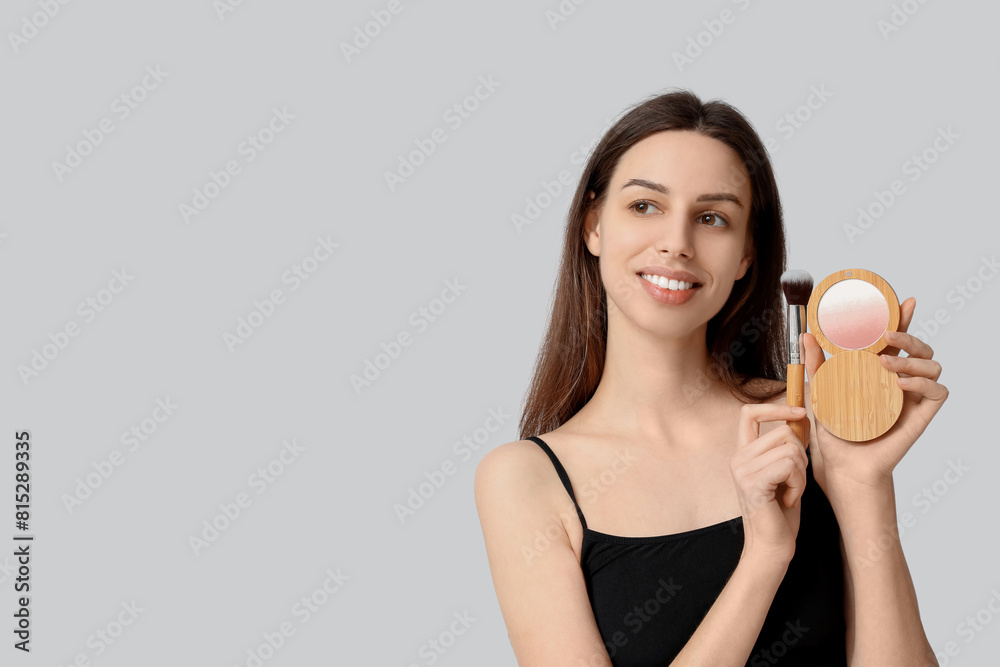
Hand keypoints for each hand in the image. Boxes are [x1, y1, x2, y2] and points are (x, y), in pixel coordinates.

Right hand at [730, 403, 809, 563]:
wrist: (771, 547)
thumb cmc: (780, 513)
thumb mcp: (785, 473)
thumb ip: (787, 447)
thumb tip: (802, 417)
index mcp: (743, 453)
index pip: (749, 413)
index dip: (776, 407)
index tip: (800, 411)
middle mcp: (738, 458)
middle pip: (783, 432)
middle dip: (801, 455)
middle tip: (794, 481)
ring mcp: (742, 470)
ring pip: (790, 449)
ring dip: (801, 474)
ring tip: (790, 492)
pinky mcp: (753, 482)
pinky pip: (790, 466)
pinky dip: (798, 484)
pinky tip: (788, 499)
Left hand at [802, 296, 949, 499]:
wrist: (844, 466)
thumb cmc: (834, 433)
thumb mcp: (819, 393)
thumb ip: (815, 365)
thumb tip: (806, 335)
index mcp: (879, 373)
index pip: (896, 340)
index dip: (904, 318)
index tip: (904, 300)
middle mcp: (899, 381)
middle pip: (920, 346)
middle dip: (908, 334)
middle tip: (886, 335)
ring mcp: (912, 397)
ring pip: (932, 364)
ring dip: (913, 357)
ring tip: (885, 364)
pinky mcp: (921, 415)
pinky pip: (938, 390)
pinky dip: (923, 381)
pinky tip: (900, 382)